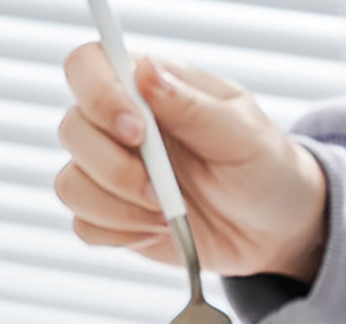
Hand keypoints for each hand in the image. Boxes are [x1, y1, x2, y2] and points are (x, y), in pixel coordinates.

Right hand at [56, 47, 328, 280]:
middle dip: (113, 169)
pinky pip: (85, 225)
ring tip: (164, 215)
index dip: (97, 95)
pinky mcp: (114, 217)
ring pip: (71, 184)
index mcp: (148, 87)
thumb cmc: (263, 168)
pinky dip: (117, 234)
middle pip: (71, 130)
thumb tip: (146, 74)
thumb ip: (192, 106)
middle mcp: (120, 125)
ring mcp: (113, 173)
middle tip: (159, 191)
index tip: (137, 131)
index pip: (88, 66)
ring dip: (116, 207)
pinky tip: (155, 231)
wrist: (274, 228)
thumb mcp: (242, 132)